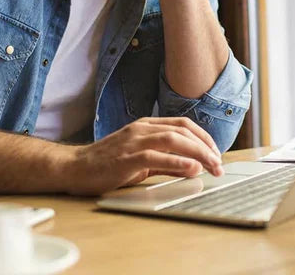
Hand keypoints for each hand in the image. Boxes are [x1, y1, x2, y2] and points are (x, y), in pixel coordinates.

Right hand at [66, 117, 223, 195]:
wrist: (75, 167)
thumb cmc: (107, 163)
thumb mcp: (140, 160)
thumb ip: (165, 161)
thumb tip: (193, 167)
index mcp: (146, 125)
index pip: (182, 124)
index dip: (203, 136)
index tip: (216, 152)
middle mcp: (142, 128)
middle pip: (182, 130)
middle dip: (206, 146)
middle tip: (220, 163)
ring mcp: (134, 141)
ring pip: (173, 140)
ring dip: (197, 153)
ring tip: (212, 166)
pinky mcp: (127, 157)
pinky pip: (156, 156)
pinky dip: (177, 162)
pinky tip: (191, 169)